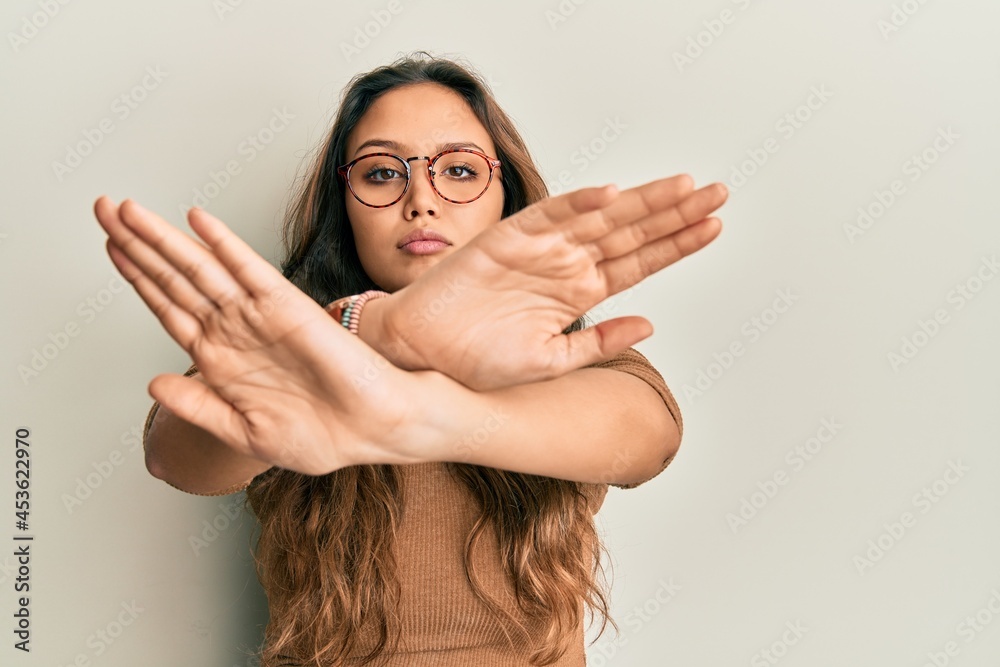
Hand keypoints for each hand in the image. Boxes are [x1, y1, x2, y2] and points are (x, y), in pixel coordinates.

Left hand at [93, 197, 435, 474]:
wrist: (371, 431)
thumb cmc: (320, 436)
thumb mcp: (244, 432)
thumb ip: (198, 407)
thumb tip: (153, 385)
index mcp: (220, 360)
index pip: (169, 308)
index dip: (137, 279)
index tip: (110, 249)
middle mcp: (234, 330)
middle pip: (175, 279)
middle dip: (137, 244)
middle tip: (102, 210)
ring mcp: (258, 315)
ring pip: (201, 268)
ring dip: (164, 238)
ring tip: (128, 210)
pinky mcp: (287, 307)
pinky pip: (249, 270)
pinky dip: (223, 244)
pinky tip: (197, 221)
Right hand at [379, 174, 727, 390]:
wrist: (424, 355)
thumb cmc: (480, 362)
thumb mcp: (551, 362)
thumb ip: (599, 342)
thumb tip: (649, 324)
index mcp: (579, 292)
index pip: (639, 262)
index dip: (677, 244)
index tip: (714, 227)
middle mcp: (566, 264)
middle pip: (631, 232)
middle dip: (675, 212)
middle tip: (718, 192)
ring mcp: (539, 248)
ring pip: (600, 217)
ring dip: (641, 202)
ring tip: (685, 187)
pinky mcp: (506, 238)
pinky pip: (547, 216)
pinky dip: (576, 203)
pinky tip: (610, 195)